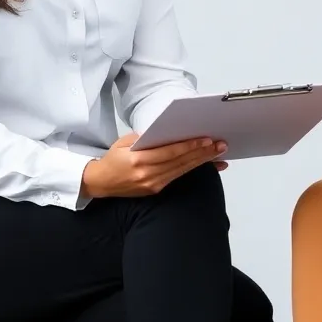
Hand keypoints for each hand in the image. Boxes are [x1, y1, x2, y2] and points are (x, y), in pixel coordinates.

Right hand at [81, 132, 227, 198]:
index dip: (189, 146)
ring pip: (182, 170)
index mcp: (138, 160)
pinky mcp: (156, 190)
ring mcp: (153, 184)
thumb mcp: (124, 142)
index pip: (169, 152)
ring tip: (219, 153)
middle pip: (180, 162)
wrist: (101, 183)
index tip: (206, 139)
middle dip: (203, 153)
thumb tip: (167, 131)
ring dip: (203, 162)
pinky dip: (194, 170)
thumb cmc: (113, 159)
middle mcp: (147, 175)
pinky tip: (209, 166)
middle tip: (221, 145)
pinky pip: (179, 177)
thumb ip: (145, 138)